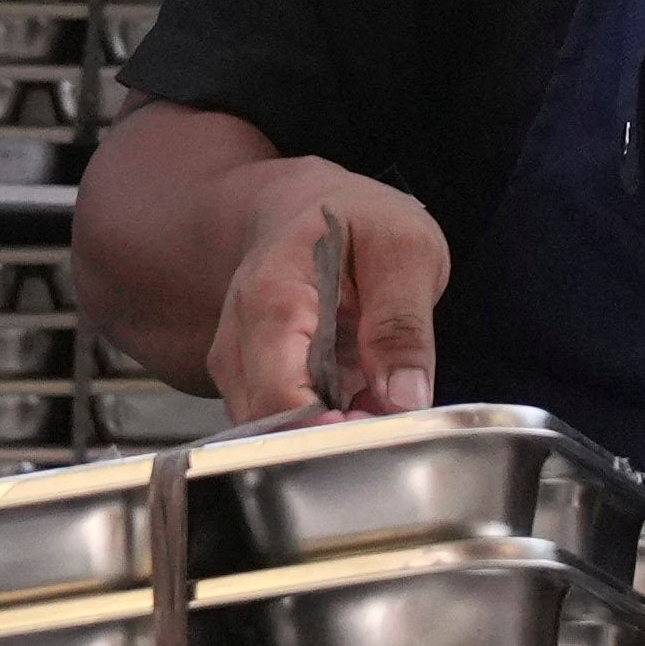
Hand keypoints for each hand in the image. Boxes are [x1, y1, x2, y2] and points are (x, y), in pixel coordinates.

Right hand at [205, 154, 450, 421]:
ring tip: (378, 410)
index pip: (279, 394)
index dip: (326, 430)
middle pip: (269, 424)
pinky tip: (358, 407)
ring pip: (272, 433)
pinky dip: (324, 429)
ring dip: (329, 437)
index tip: (374, 431)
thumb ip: (402, 323)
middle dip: (331, 441)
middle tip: (387, 426)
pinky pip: (283, 424)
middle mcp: (239, 338)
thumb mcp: (405, 251)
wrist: (310, 205)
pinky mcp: (254, 381)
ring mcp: (240, 365)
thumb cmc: (357, 221)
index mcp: (272, 299)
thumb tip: (403, 397)